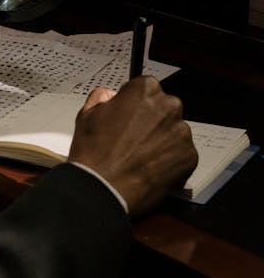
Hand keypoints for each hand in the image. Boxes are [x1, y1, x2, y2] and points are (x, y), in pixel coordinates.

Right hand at [68, 76, 197, 216]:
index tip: (128, 117)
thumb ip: (102, 97)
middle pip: (164, 108)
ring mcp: (182, 132)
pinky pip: (181, 154)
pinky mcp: (190, 157)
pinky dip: (170, 161)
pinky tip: (151, 168)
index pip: (146, 88)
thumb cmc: (93, 150)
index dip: (135, 104)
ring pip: (174, 131)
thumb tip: (110, 96)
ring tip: (142, 156)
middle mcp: (169, 106)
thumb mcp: (87, 114)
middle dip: (152, 120)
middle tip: (135, 138)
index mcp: (145, 89)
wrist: (102, 188)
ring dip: (163, 140)